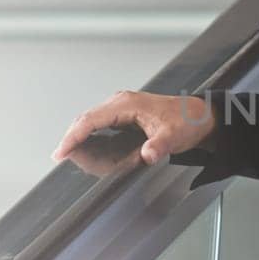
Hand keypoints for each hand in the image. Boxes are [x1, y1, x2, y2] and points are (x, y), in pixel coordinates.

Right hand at [51, 90, 215, 176]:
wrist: (199, 116)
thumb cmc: (186, 121)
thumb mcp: (174, 136)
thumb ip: (160, 146)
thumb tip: (148, 155)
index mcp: (127, 104)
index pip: (91, 120)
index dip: (73, 136)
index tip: (61, 152)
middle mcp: (120, 103)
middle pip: (85, 119)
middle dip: (71, 137)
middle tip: (59, 156)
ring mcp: (121, 107)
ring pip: (90, 121)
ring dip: (78, 136)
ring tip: (68, 152)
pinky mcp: (124, 114)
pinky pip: (99, 123)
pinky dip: (88, 134)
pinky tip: (85, 145)